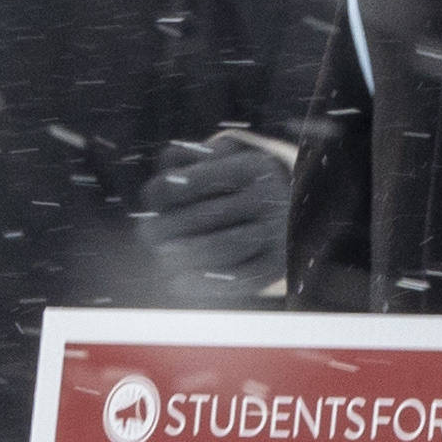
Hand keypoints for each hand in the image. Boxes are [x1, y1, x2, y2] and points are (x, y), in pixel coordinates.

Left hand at [136, 135, 295, 300]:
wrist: (293, 202)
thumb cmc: (239, 179)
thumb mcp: (220, 156)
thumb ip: (185, 161)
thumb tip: (157, 191)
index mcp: (253, 166)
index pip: (196, 180)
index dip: (164, 191)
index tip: (154, 198)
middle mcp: (270, 196)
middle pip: (206, 214)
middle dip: (167, 228)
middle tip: (148, 235)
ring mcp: (278, 231)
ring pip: (225, 246)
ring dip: (185, 255)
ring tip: (162, 256)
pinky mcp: (279, 262)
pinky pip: (242, 278)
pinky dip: (206, 285)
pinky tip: (178, 283)